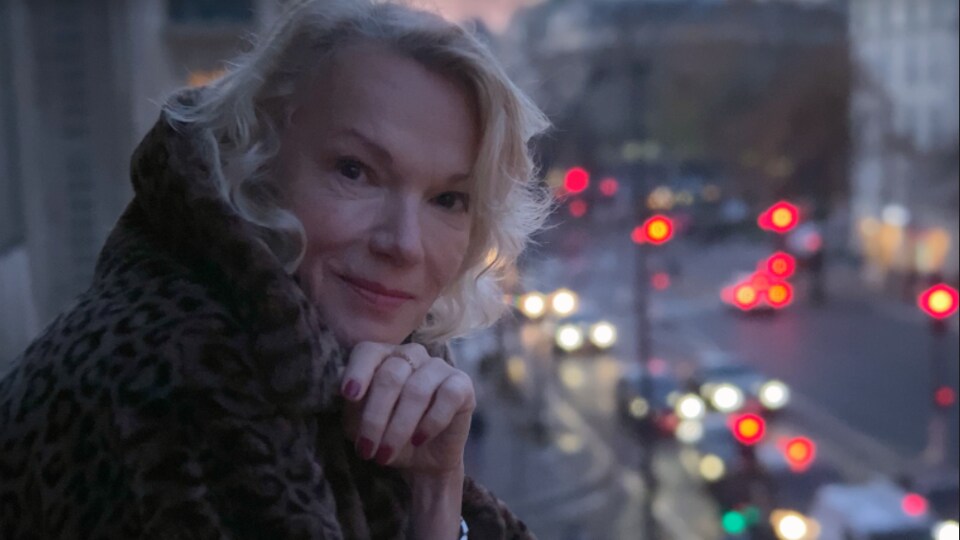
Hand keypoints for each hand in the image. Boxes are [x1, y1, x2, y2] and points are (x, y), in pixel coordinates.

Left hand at [340, 342, 475, 475]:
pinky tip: (419, 439)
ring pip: (416, 390)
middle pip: (390, 376)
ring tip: (387, 453)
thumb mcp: (361, 424)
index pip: (367, 352)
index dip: (358, 372)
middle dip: (375, 417)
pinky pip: (447, 397)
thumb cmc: (387, 434)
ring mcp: (438, 366)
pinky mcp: (462, 384)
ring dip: (399, 428)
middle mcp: (411, 354)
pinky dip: (430, 422)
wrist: (423, 459)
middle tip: (367, 450)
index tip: (349, 395)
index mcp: (383, 356)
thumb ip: (353, 404)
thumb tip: (343, 388)